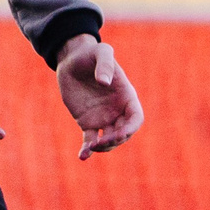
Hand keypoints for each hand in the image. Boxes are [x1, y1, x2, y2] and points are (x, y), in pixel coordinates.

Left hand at [56, 34, 142, 158]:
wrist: (73, 60)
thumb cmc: (91, 54)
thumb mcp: (101, 52)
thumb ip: (105, 64)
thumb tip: (103, 82)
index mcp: (126, 96)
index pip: (136, 118)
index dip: (130, 128)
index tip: (119, 134)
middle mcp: (117, 110)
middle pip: (124, 133)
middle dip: (116, 141)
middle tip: (100, 142)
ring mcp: (103, 118)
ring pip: (109, 141)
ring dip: (103, 148)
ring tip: (90, 148)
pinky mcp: (88, 123)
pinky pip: (90, 140)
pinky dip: (87, 150)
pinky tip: (82, 156)